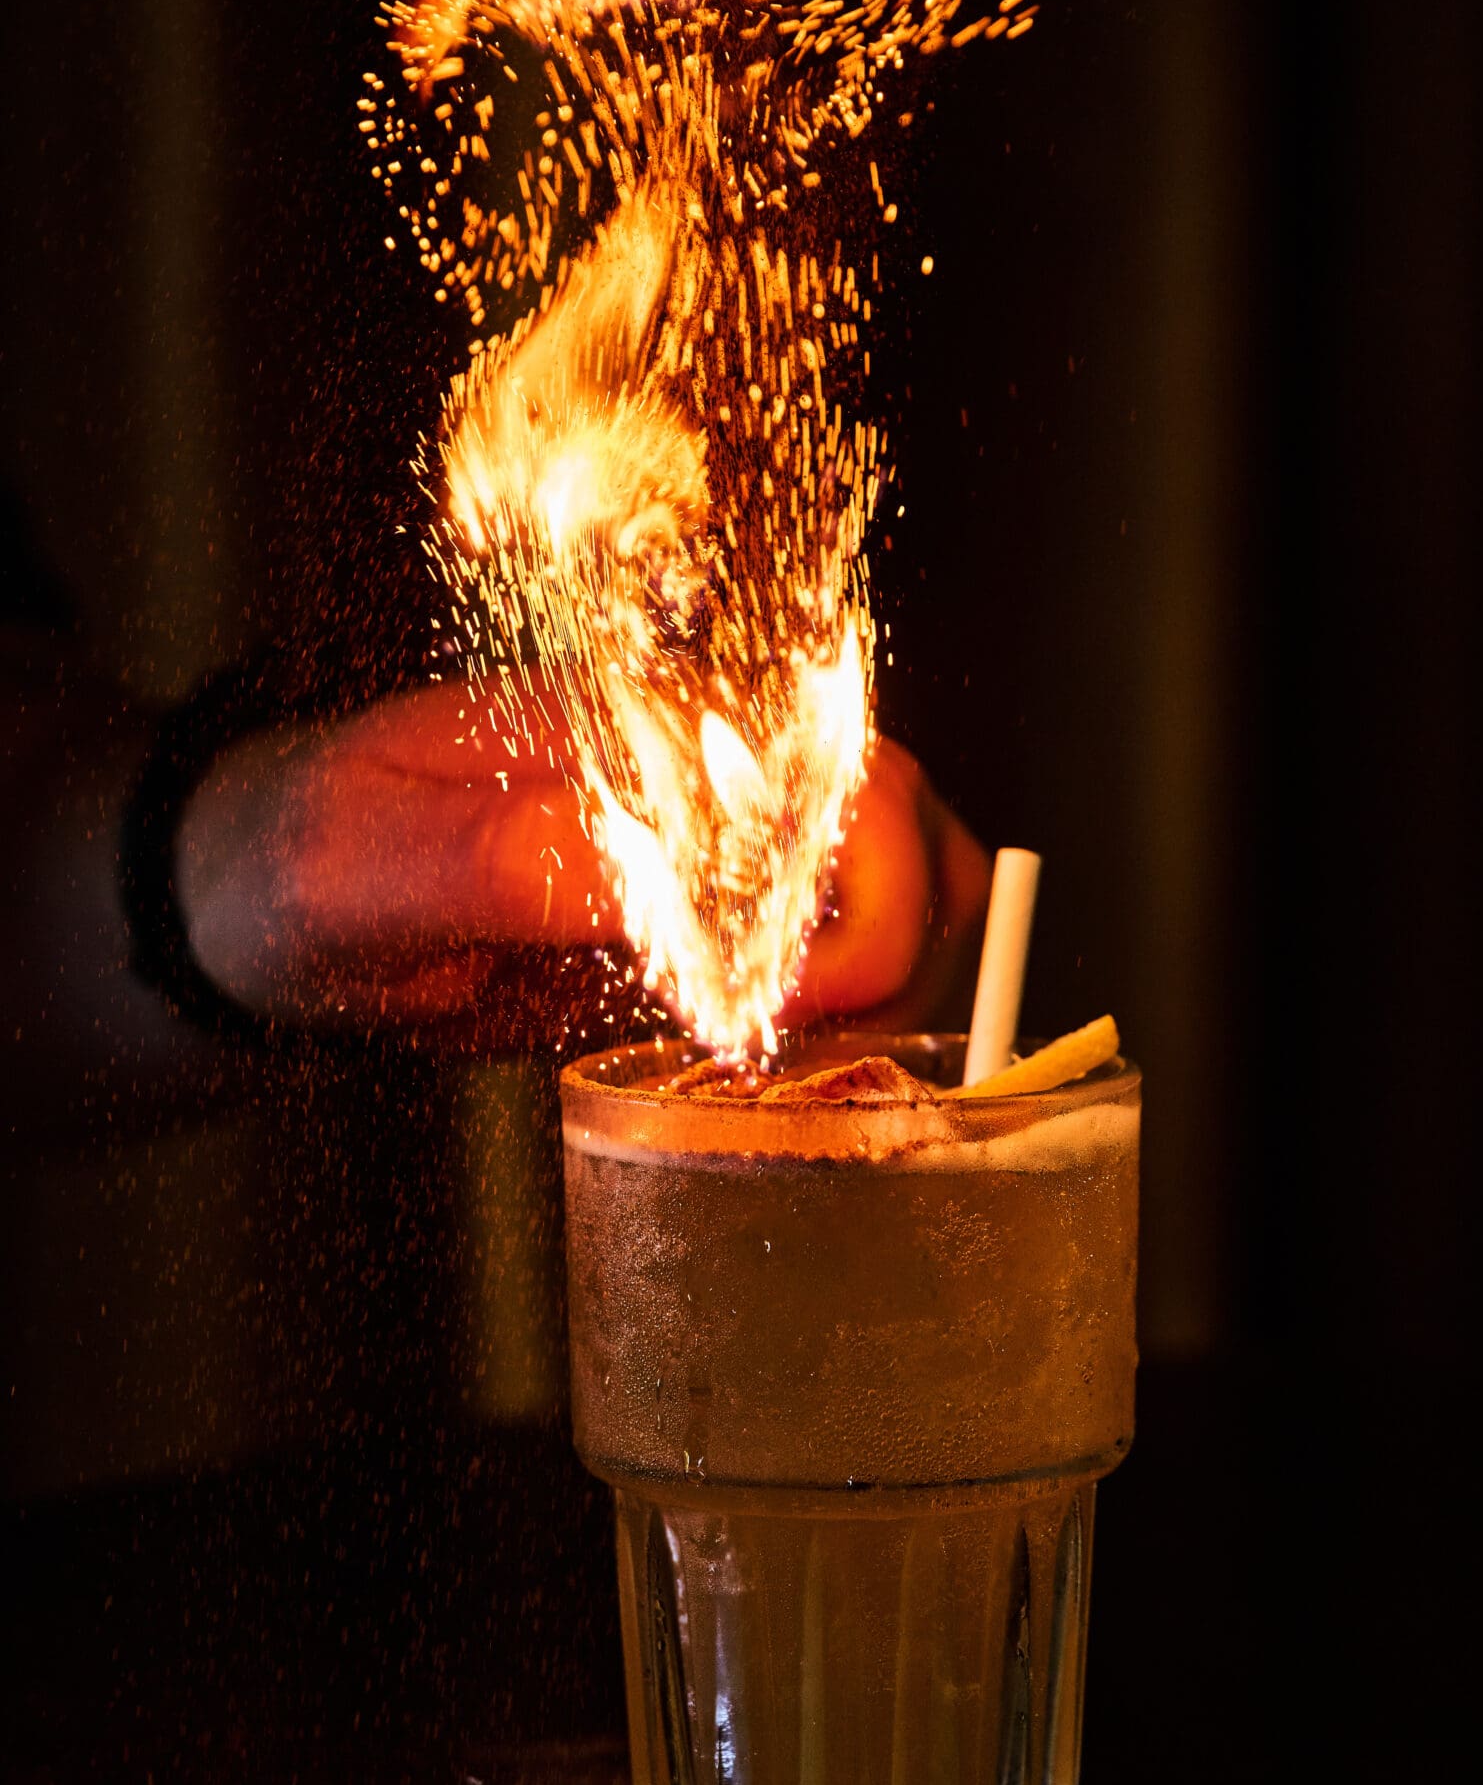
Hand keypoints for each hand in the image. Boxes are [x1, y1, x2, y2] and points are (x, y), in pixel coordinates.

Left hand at [176, 680, 989, 1041]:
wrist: (267, 892)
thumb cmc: (303, 854)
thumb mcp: (369, 865)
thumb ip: (509, 863)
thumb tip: (654, 878)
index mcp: (647, 724)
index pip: (844, 781)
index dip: (859, 904)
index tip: (792, 1004)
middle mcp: (711, 772)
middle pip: (912, 833)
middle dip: (899, 952)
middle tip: (793, 1041)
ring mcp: (726, 843)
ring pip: (911, 894)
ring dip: (895, 991)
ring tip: (785, 1054)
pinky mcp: (719, 917)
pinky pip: (849, 957)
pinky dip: (853, 1020)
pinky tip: (772, 1060)